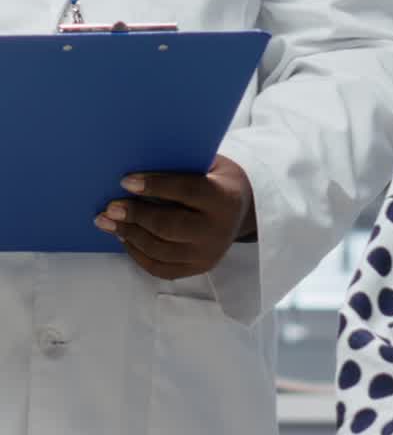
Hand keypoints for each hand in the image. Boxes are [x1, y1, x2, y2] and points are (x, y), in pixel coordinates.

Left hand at [94, 153, 255, 278]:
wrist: (243, 209)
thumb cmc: (216, 180)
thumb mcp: (209, 166)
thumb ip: (181, 167)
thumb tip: (137, 168)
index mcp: (224, 198)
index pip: (186, 191)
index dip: (155, 185)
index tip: (125, 181)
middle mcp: (218, 230)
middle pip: (169, 226)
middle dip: (136, 216)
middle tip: (110, 208)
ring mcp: (208, 254)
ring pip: (161, 250)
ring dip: (130, 236)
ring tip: (108, 223)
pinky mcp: (198, 269)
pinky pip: (161, 268)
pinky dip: (138, 254)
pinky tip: (125, 238)